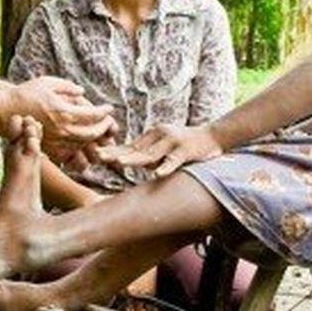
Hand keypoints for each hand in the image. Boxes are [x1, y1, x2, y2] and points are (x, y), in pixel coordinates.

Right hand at [10, 76, 115, 144]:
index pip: (93, 115)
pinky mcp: (48, 148)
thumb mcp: (48, 82)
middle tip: (107, 121)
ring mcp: (55, 141)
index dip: (104, 112)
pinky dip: (78, 148)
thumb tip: (81, 92)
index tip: (109, 108)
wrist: (5, 111)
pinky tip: (80, 141)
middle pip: (92, 133)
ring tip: (97, 131)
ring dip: (93, 138)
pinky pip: (69, 152)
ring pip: (82, 144)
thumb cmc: (25, 94)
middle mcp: (62, 129)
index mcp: (63, 112)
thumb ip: (67, 87)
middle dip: (103, 128)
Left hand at [98, 124, 222, 177]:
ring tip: (120, 164)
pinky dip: (167, 167)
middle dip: (117, 153)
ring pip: (152, 154)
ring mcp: (173, 143)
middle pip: (136, 148)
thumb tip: (128, 162)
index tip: (97, 154)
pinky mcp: (187, 150)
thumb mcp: (164, 147)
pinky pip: (175, 160)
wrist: (214, 136)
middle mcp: (161, 136)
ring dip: (135, 159)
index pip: (130, 145)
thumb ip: (148, 154)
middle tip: (99, 156)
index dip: (114, 150)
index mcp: (154, 136)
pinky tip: (158, 174)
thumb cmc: (187, 145)